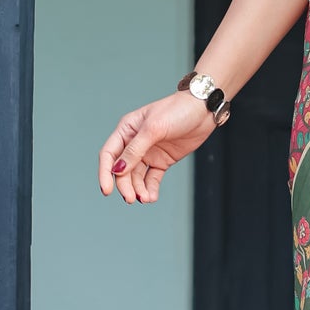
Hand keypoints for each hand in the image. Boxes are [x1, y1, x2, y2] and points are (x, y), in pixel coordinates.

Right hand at [98, 90, 215, 203]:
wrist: (203, 110)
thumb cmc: (177, 110)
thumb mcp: (154, 129)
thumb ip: (135, 149)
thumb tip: (118, 169)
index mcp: (126, 130)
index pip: (109, 154)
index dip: (105, 173)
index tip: (106, 190)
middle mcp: (134, 142)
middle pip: (122, 169)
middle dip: (125, 185)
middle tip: (131, 199)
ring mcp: (148, 153)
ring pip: (136, 177)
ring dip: (138, 189)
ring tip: (145, 198)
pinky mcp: (162, 161)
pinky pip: (152, 178)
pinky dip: (150, 189)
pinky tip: (151, 197)